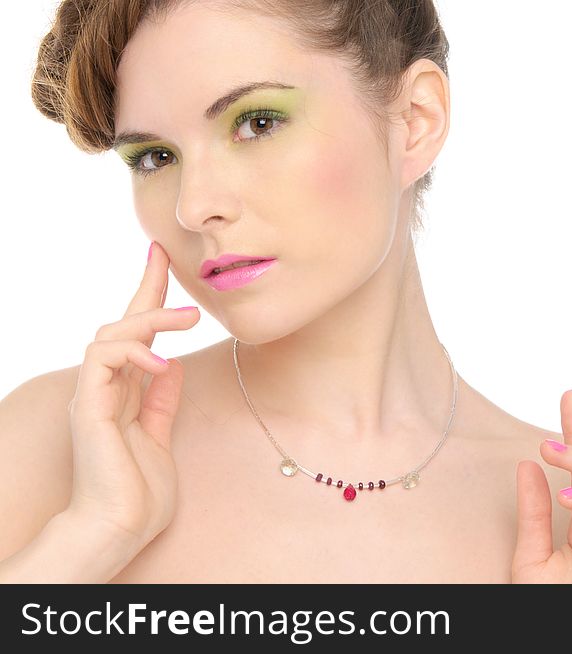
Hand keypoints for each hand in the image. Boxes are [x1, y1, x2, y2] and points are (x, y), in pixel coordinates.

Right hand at [65, 241, 199, 551]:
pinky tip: (161, 361)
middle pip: (121, 325)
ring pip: (110, 335)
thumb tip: (170, 363)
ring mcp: (95, 397)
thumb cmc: (139, 491)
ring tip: (189, 318)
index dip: (148, 297)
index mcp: (124, 394)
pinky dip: (132, 352)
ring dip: (149, 318)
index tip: (161, 260)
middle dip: (144, 289)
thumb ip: (161, 400)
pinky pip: (102, 361)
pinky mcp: (89, 407)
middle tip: (166, 259)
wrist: (120, 527)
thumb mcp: (160, 435)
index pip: (136, 336)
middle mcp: (106, 389)